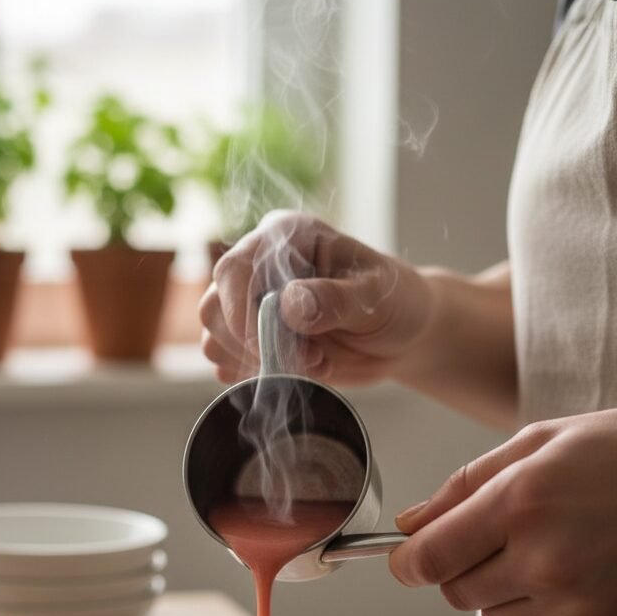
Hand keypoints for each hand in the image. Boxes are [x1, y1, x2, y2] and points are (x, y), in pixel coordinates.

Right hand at [199, 211, 434, 383]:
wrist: (403, 336)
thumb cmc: (395, 303)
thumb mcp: (375, 297)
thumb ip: (334, 299)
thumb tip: (289, 303)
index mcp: (287, 237)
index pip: (235, 268)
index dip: (240, 312)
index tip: (267, 344)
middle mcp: (261, 267)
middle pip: (213, 307)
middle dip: (253, 345)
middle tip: (308, 359)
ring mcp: (253, 305)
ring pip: (215, 339)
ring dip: (258, 365)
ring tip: (313, 364)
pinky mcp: (254, 341)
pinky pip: (229, 364)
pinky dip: (259, 378)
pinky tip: (301, 373)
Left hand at [390, 408, 616, 615]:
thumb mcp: (537, 442)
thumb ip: (463, 487)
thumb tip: (408, 526)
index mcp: (520, 503)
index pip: (429, 559)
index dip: (409, 561)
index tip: (409, 556)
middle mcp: (544, 560)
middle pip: (454, 593)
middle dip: (460, 568)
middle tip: (499, 534)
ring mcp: (574, 603)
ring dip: (503, 590)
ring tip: (550, 547)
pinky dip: (544, 608)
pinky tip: (579, 569)